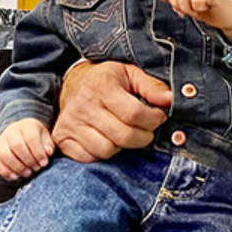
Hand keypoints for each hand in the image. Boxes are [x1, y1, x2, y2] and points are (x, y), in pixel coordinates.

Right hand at [0, 118, 54, 179]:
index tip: (44, 163)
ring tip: (27, 173)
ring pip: (5, 155)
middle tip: (36, 168)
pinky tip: (15, 176)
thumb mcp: (46, 138)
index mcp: (26, 126)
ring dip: (17, 167)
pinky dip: (4, 171)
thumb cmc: (36, 137)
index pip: (31, 138)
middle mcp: (11, 132)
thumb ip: (48, 146)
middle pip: (17, 146)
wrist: (21, 133)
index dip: (38, 152)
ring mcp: (1, 141)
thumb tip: (47, 153)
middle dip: (28, 161)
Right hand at [53, 60, 171, 162]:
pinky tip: (107, 140)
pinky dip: (102, 153)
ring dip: (122, 146)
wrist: (72, 83)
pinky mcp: (62, 138)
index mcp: (101, 86)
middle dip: (144, 137)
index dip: (153, 120)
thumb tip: (170, 100)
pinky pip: (89, 158)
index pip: (133, 114)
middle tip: (147, 130)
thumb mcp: (130, 73)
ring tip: (125, 133)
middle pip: (123, 136)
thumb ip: (152, 86)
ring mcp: (70, 124)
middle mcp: (83, 106)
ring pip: (107, 150)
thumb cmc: (105, 80)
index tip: (159, 117)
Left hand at [157, 0, 231, 43]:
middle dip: (178, 2)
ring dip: (188, 7)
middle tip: (190, 8)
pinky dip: (198, 9)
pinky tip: (206, 7)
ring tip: (197, 8)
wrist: (228, 18)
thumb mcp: (186, 2)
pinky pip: (196, 0)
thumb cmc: (209, 8)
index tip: (182, 5)